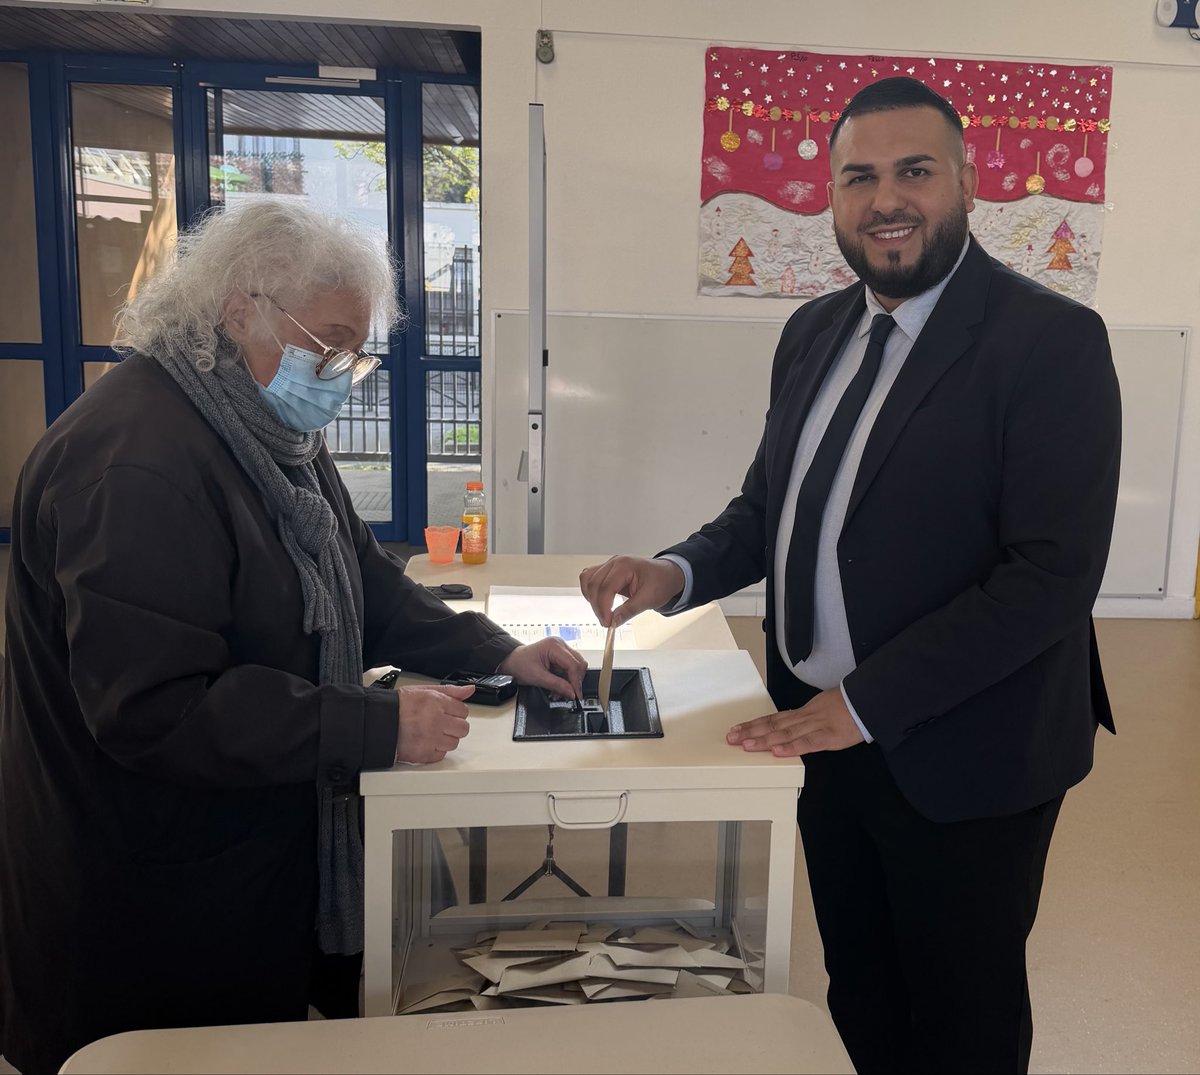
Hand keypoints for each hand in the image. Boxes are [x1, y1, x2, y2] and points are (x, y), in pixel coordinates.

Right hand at [395, 684, 473, 763]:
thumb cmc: (399, 705)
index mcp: (437, 703)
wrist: (379, 722)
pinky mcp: (424, 754)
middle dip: (455, 726)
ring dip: (446, 739)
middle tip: (443, 724)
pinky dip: (436, 750)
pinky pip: (441, 755)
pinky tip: (426, 741)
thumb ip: (449, 691)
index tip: (448, 713)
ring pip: (454, 743)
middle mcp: (436, 721)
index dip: (456, 712)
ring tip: (432, 733)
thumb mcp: (424, 690)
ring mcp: (431, 739)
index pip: (464, 711)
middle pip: (463, 728)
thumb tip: (469, 690)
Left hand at [498, 637, 587, 700]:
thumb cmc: (519, 664)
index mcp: (554, 646)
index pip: (574, 665)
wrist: (510, 661)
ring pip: (576, 667)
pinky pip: (569, 668)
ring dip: (570, 681)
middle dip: (574, 681)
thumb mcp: (537, 678)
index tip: (575, 695)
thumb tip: (572, 693)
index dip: (576, 682)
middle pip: (578, 664)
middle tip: (568, 695)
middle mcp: (560, 644)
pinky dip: (566, 679)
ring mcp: (561, 649)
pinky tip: (558, 686)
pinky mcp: (560, 655)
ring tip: (559, 692)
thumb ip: (557, 685)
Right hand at [579, 555, 684, 627]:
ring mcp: (609, 565)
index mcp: (625, 566)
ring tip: (602, 612)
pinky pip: (590, 579)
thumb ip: (630, 610)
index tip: (607, 622)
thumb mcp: (649, 599)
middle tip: (606, 622)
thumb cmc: (661, 581)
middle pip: (593, 584)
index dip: (603, 607)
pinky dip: (590, 591)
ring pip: (587, 580)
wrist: (667, 575)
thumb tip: (614, 621)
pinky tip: (598, 602)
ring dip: (591, 598)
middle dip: (597, 606)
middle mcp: (614, 563)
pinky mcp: (607, 571)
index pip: (606, 587)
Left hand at [726, 688, 864, 756]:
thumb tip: (788, 728)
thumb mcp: (821, 709)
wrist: (866, 701)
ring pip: (785, 733)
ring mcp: (816, 726)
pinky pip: (808, 743)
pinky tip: (777, 751)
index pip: (773, 719)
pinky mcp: (829, 736)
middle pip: (773, 725)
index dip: (753, 725)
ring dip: (765, 740)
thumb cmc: (846, 706)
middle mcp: (804, 718)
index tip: (737, 730)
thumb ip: (805, 720)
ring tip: (747, 746)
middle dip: (751, 733)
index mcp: (802, 713)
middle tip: (731, 739)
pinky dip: (792, 747)